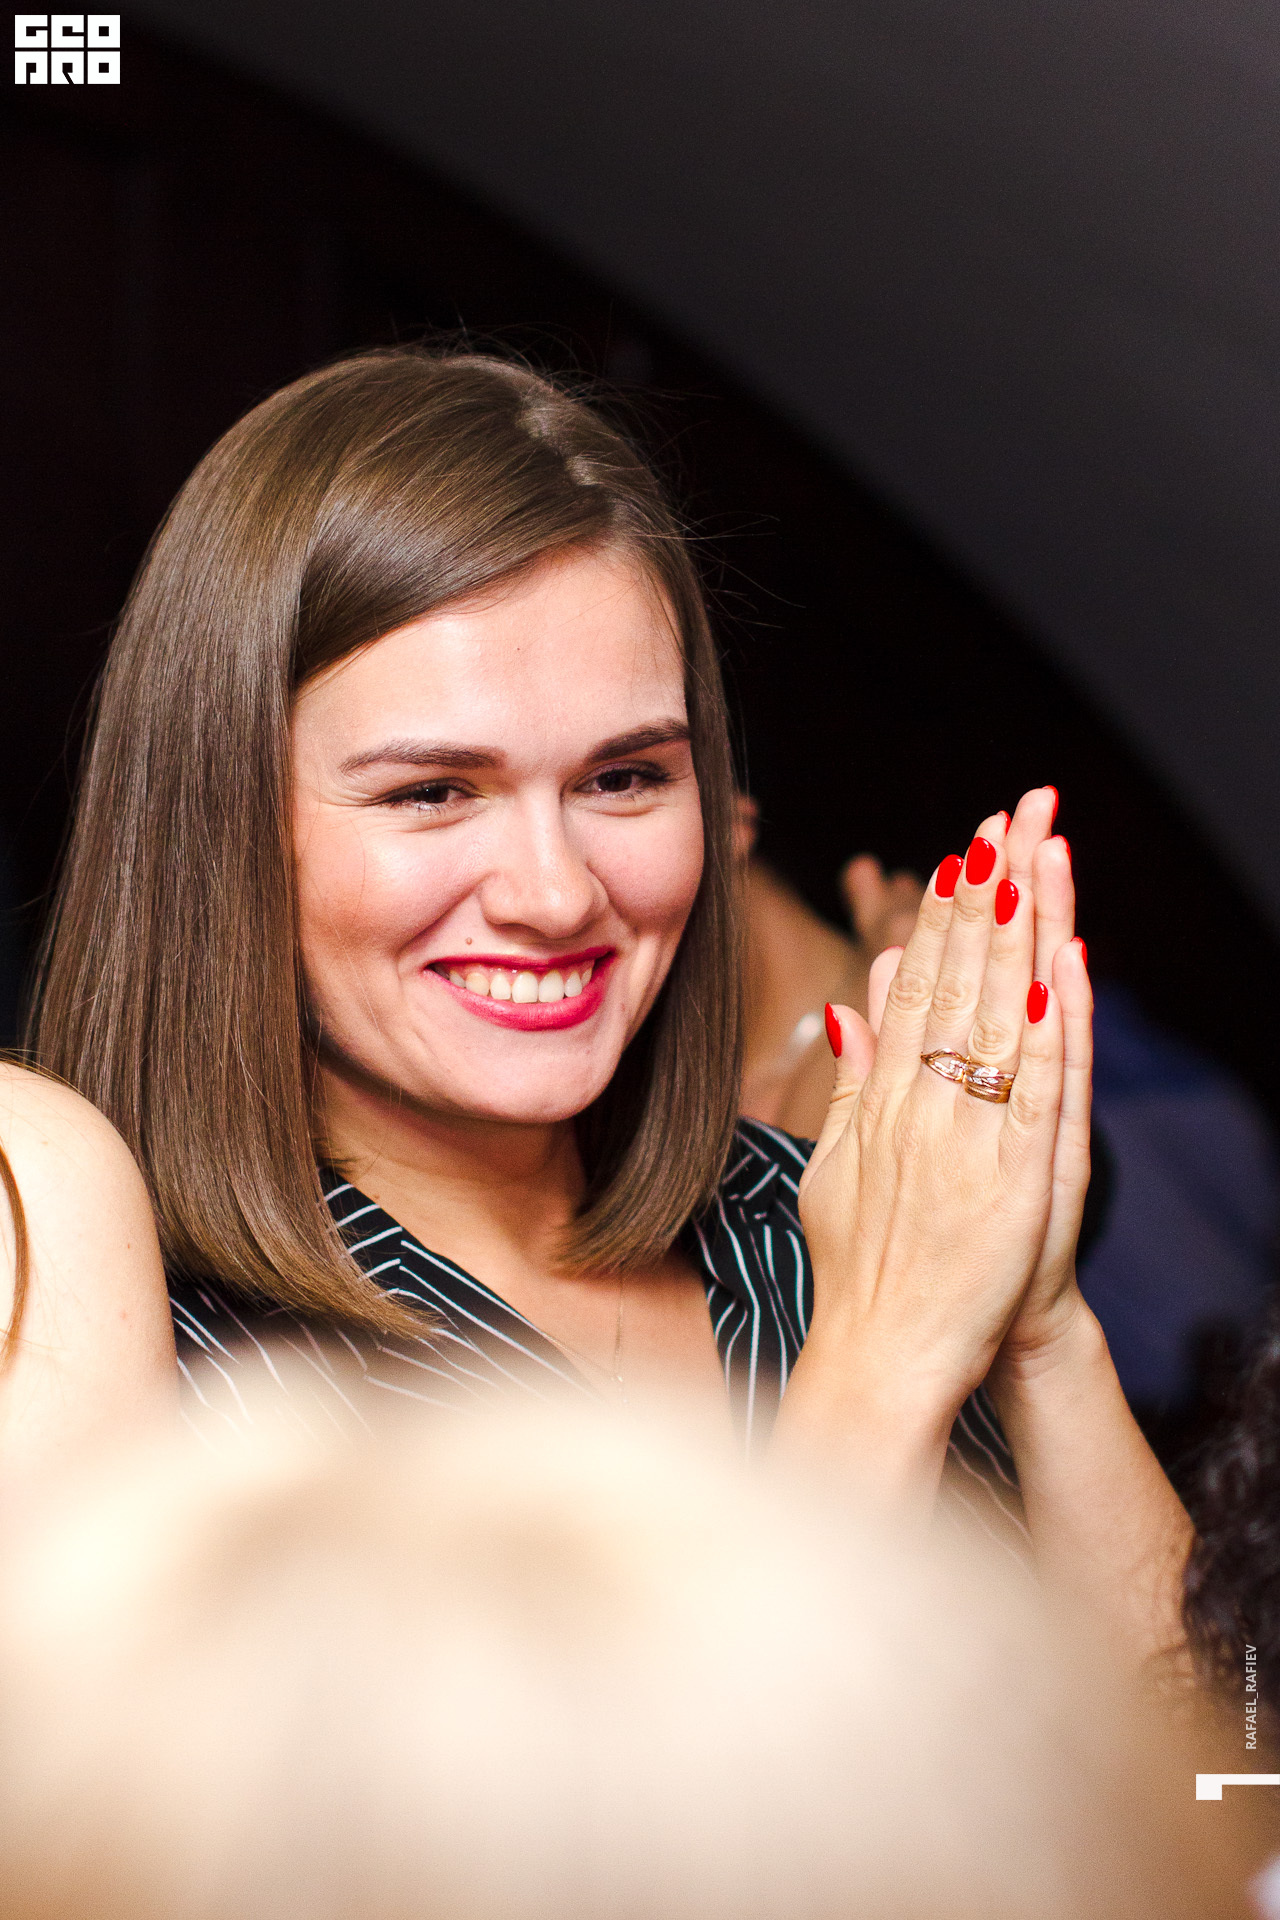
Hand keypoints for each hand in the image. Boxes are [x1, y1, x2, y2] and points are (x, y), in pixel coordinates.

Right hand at [794, 791, 1075, 1439]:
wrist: (877, 1359)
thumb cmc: (858, 1272)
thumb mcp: (835, 1166)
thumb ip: (848, 1084)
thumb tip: (850, 1002)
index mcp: (880, 1098)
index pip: (915, 984)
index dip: (942, 912)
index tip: (964, 849)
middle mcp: (918, 1104)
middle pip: (958, 978)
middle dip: (988, 889)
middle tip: (1011, 813)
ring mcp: (964, 1138)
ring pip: (995, 1015)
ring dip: (1018, 932)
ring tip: (1035, 856)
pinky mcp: (1011, 1180)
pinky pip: (1032, 1090)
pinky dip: (1046, 1028)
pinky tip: (1059, 969)